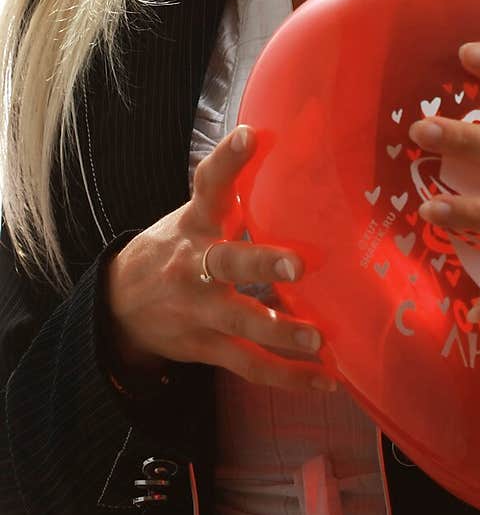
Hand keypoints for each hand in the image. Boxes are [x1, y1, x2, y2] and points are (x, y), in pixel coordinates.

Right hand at [104, 125, 334, 393]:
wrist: (119, 306)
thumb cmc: (178, 246)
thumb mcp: (197, 213)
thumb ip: (233, 187)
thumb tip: (281, 137)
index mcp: (196, 222)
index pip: (208, 184)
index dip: (228, 159)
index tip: (249, 135)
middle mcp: (195, 265)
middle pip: (226, 262)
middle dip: (261, 264)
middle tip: (297, 264)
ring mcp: (199, 310)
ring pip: (241, 323)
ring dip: (281, 333)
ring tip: (320, 340)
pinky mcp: (207, 346)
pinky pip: (249, 365)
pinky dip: (288, 376)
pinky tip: (326, 379)